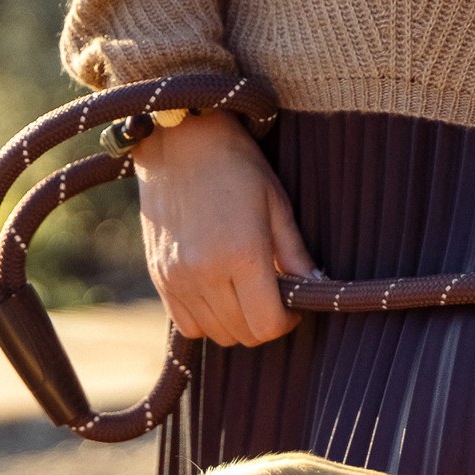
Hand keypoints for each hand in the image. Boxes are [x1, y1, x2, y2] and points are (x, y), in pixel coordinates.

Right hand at [130, 110, 317, 346]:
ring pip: (216, 334)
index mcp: (242, 254)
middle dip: (264, 323)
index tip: (292, 305)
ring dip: (237, 323)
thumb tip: (314, 288)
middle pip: (243, 334)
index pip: (267, 325)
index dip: (286, 322)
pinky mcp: (159, 277)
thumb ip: (295, 254)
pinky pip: (187, 324)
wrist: (178, 141)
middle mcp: (206, 273)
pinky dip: (207, 320)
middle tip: (271, 296)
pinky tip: (217, 293)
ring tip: (244, 292)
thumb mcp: (276, 203)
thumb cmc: (236, 165)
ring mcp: (178, 278)